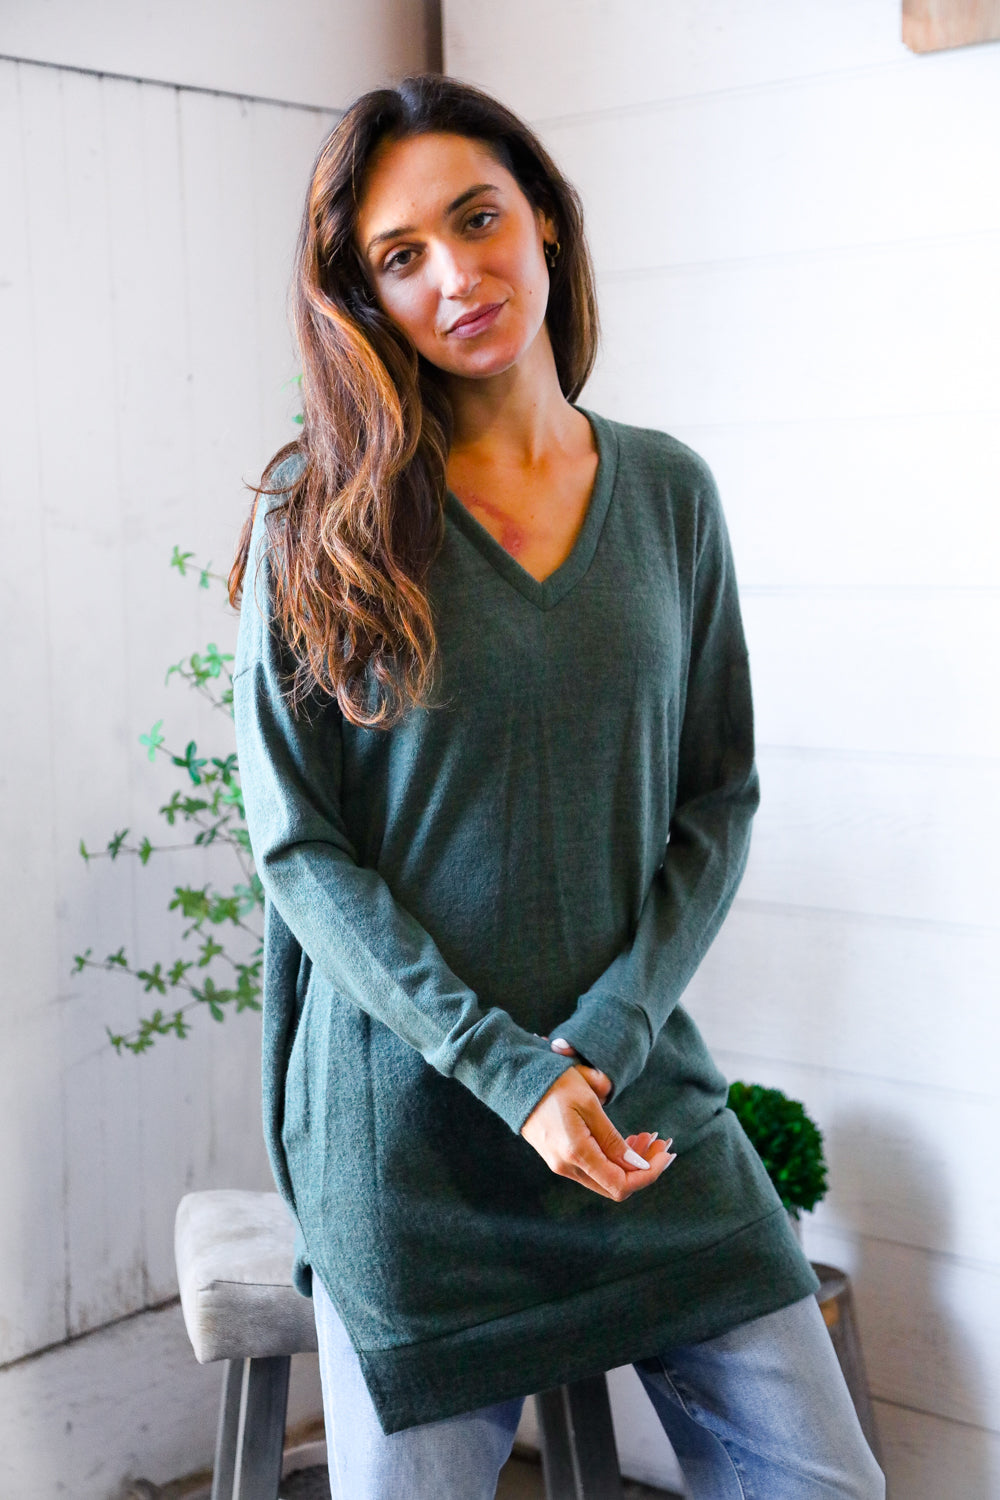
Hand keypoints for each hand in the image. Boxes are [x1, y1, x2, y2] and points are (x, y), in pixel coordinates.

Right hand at [520, 1064, 674, 1201]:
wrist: (515, 1080)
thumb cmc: (553, 1084)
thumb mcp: (589, 1104)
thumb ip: (613, 1138)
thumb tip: (636, 1165)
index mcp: (576, 1153)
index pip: (621, 1185)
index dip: (648, 1174)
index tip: (665, 1153)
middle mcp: (567, 1166)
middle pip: (616, 1185)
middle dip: (644, 1167)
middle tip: (661, 1142)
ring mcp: (561, 1164)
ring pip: (606, 1176)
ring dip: (630, 1162)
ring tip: (646, 1137)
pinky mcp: (559, 1157)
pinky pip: (593, 1167)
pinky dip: (614, 1157)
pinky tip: (626, 1140)